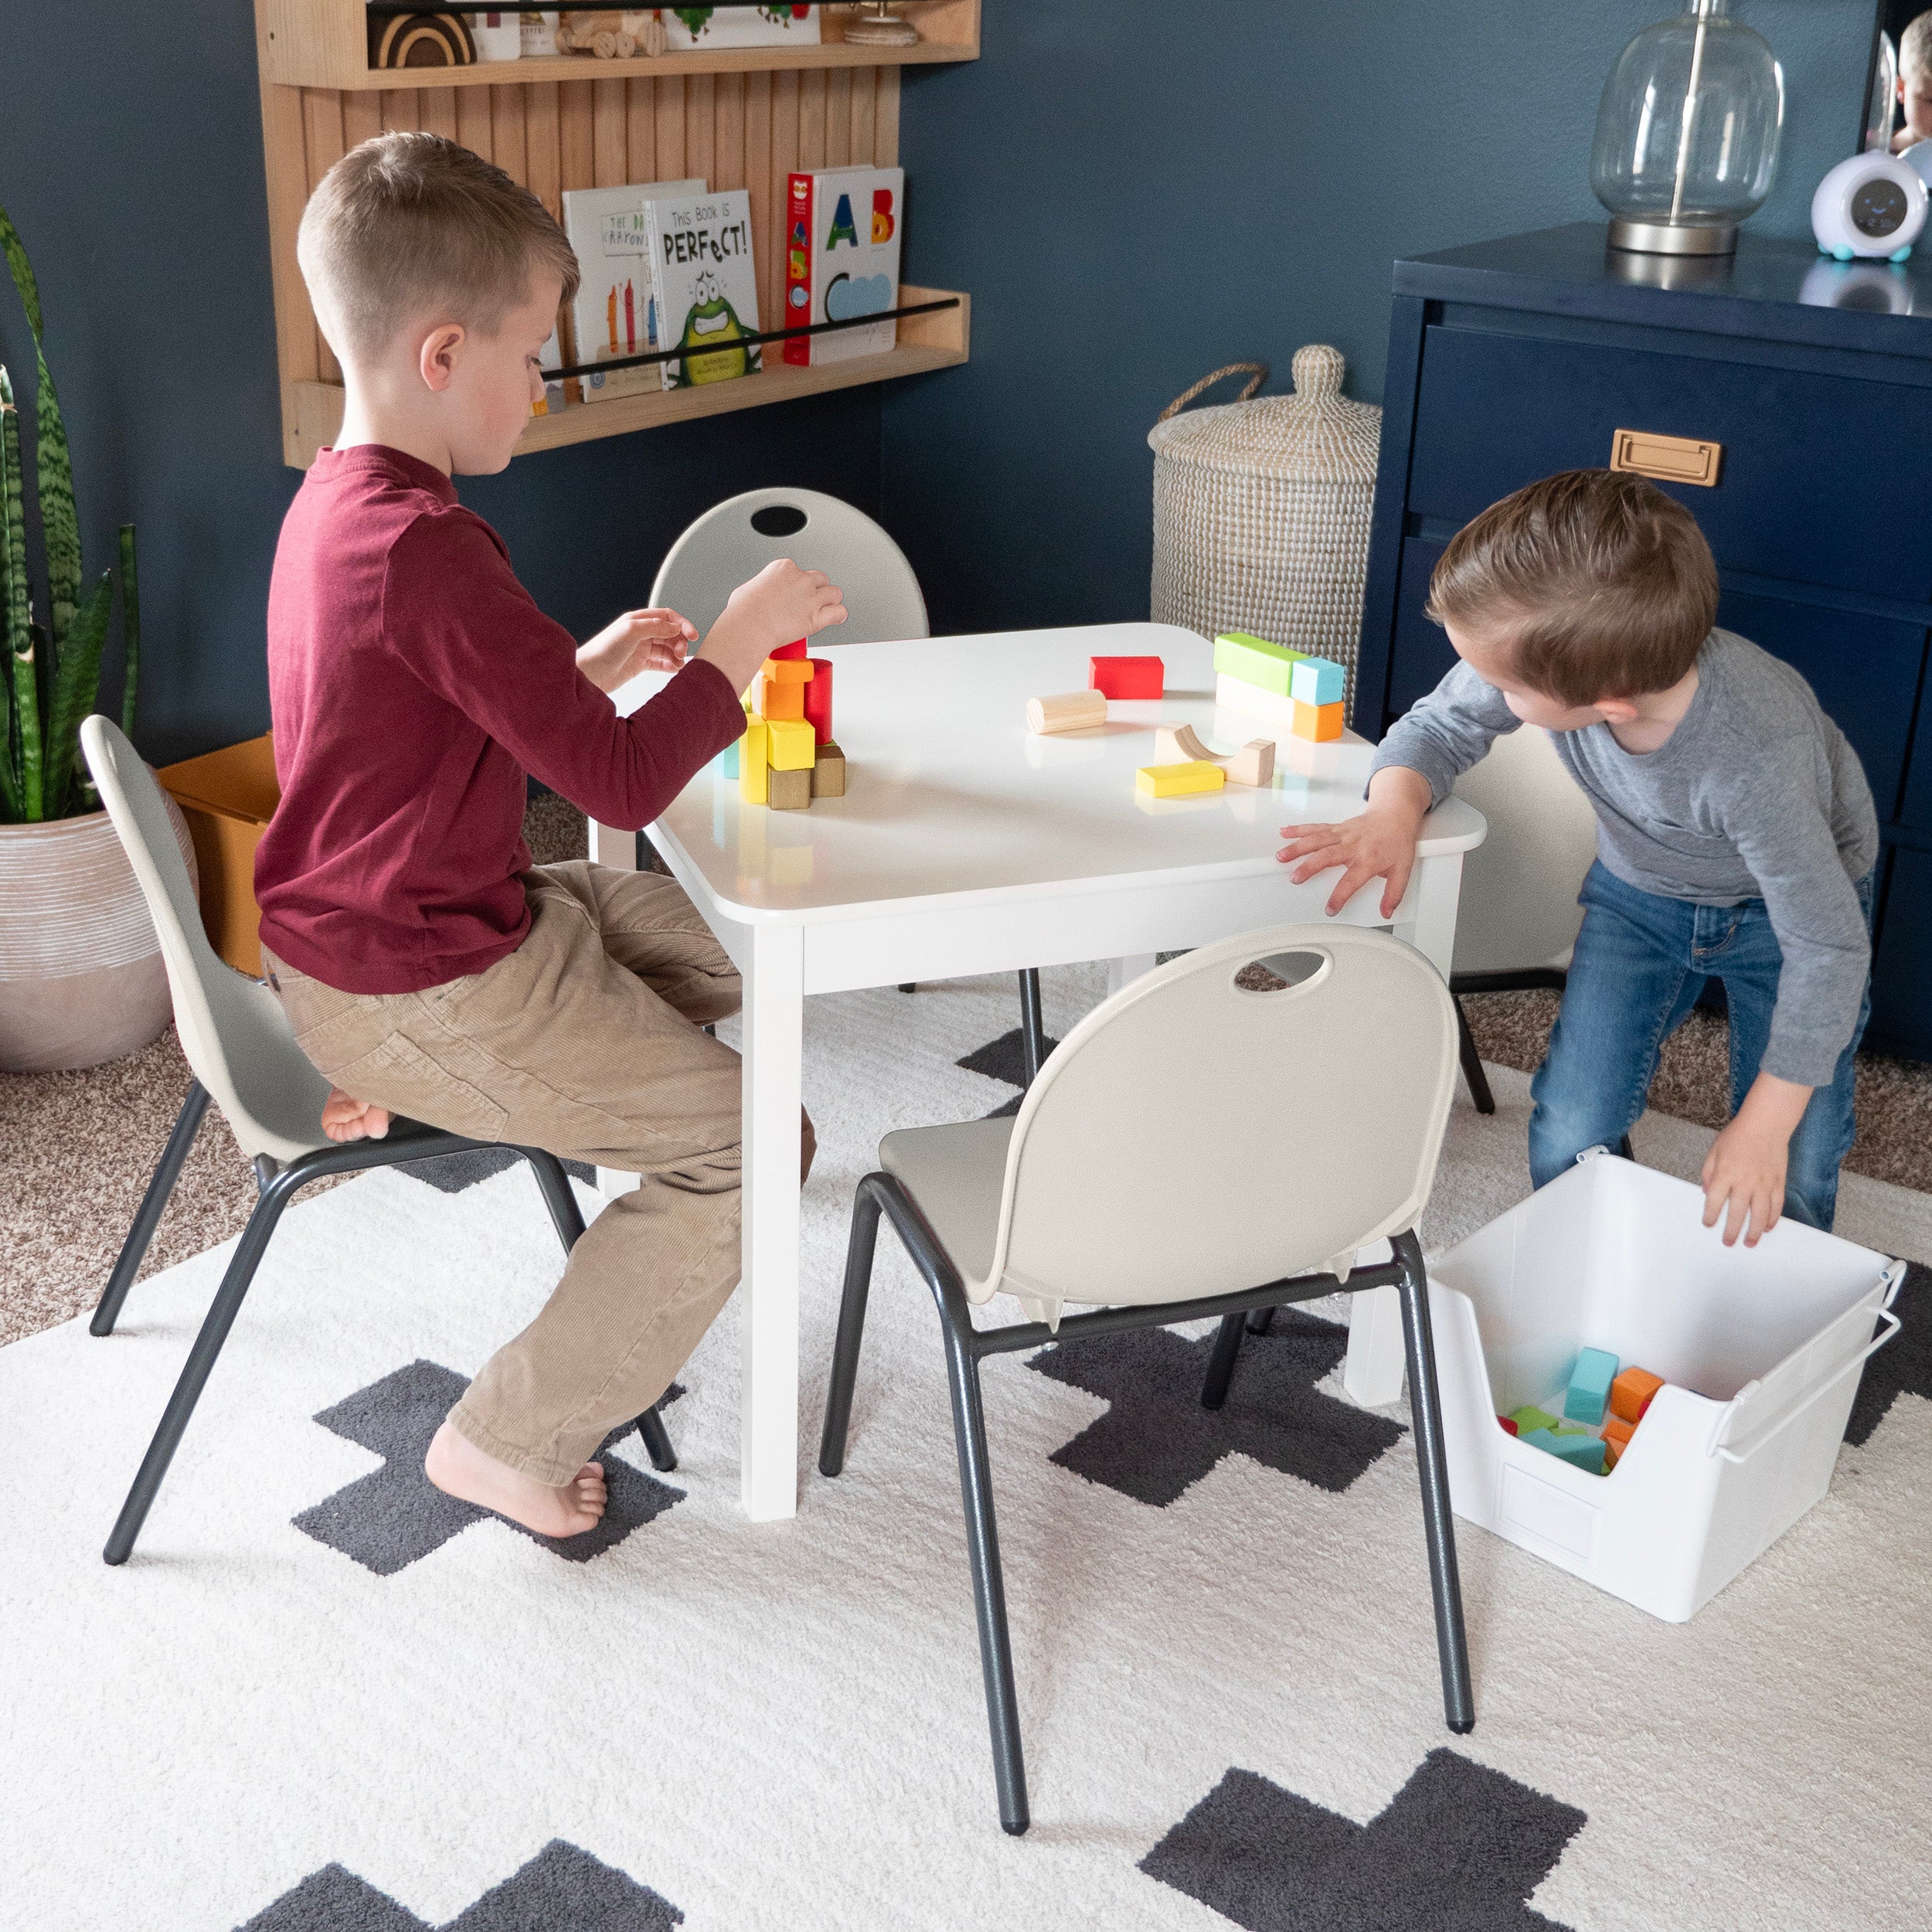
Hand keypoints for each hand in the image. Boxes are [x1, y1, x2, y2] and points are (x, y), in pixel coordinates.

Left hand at [577, 607, 697, 693]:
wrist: (590, 673)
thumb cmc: (603, 650)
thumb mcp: (631, 631)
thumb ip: (655, 626)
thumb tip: (675, 626)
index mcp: (638, 620)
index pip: (667, 617)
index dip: (682, 624)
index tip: (692, 635)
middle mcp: (641, 633)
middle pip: (670, 633)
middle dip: (679, 642)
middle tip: (681, 653)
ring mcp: (641, 649)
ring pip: (667, 649)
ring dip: (676, 655)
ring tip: (678, 664)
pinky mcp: (640, 664)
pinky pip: (660, 663)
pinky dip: (669, 665)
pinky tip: (673, 669)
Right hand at [694, 559, 846, 695]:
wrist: (749, 626)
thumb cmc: (743, 611)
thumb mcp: (747, 589)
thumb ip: (761, 587)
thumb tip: (760, 595)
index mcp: (783, 568)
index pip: (799, 570)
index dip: (797, 583)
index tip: (792, 593)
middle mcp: (800, 579)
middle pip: (820, 579)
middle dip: (816, 589)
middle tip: (808, 600)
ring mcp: (811, 598)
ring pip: (834, 593)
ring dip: (830, 600)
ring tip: (824, 608)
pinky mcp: (816, 617)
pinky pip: (839, 612)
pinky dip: (838, 615)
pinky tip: (834, 617)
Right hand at [1275, 767, 1431, 916]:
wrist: (1396, 815)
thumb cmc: (1397, 841)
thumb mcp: (1403, 870)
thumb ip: (1393, 893)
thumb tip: (1387, 911)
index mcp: (1369, 859)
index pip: (1351, 881)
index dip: (1340, 896)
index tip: (1330, 909)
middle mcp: (1353, 845)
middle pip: (1328, 856)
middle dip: (1310, 867)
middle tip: (1295, 878)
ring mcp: (1343, 834)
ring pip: (1317, 840)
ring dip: (1298, 847)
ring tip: (1281, 856)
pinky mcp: (1337, 827)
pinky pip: (1316, 827)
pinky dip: (1299, 829)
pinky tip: (1284, 832)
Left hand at [1700, 1072, 1810, 1246]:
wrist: (1766, 1125)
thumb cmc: (1737, 1136)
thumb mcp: (1714, 1152)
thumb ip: (1708, 1173)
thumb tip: (1706, 1192)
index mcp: (1725, 1175)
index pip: (1714, 1202)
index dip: (1710, 1216)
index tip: (1708, 1224)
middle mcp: (1744, 1183)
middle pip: (1736, 1214)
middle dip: (1731, 1231)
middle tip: (1728, 1242)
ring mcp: (1763, 1185)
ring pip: (1760, 1215)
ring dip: (1755, 1232)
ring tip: (1750, 1243)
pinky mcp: (1778, 1183)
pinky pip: (1776, 1206)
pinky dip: (1773, 1219)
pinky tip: (1768, 1228)